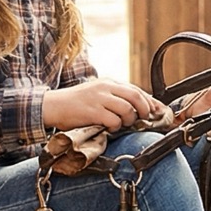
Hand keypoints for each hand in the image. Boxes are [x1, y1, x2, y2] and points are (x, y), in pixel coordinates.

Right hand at [42, 77, 166, 131]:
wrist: (52, 106)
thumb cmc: (75, 103)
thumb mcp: (97, 94)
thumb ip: (114, 98)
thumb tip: (136, 108)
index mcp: (108, 82)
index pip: (136, 89)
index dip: (149, 101)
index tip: (157, 111)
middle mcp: (105, 87)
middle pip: (136, 96)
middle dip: (145, 109)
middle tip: (144, 119)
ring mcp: (99, 98)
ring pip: (127, 109)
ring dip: (129, 120)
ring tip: (121, 124)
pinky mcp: (93, 111)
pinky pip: (114, 120)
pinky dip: (115, 127)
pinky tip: (108, 128)